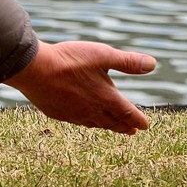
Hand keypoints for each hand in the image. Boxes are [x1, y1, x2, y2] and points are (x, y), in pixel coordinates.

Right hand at [4, 40, 155, 133]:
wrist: (34, 69)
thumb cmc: (69, 60)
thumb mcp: (103, 55)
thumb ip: (128, 62)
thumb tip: (152, 64)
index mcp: (106, 98)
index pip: (127, 113)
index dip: (138, 119)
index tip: (145, 126)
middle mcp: (92, 110)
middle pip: (113, 122)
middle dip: (124, 126)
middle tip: (132, 130)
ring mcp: (74, 114)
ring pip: (95, 124)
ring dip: (107, 126)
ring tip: (112, 126)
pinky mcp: (58, 113)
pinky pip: (78, 121)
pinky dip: (88, 122)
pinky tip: (85, 119)